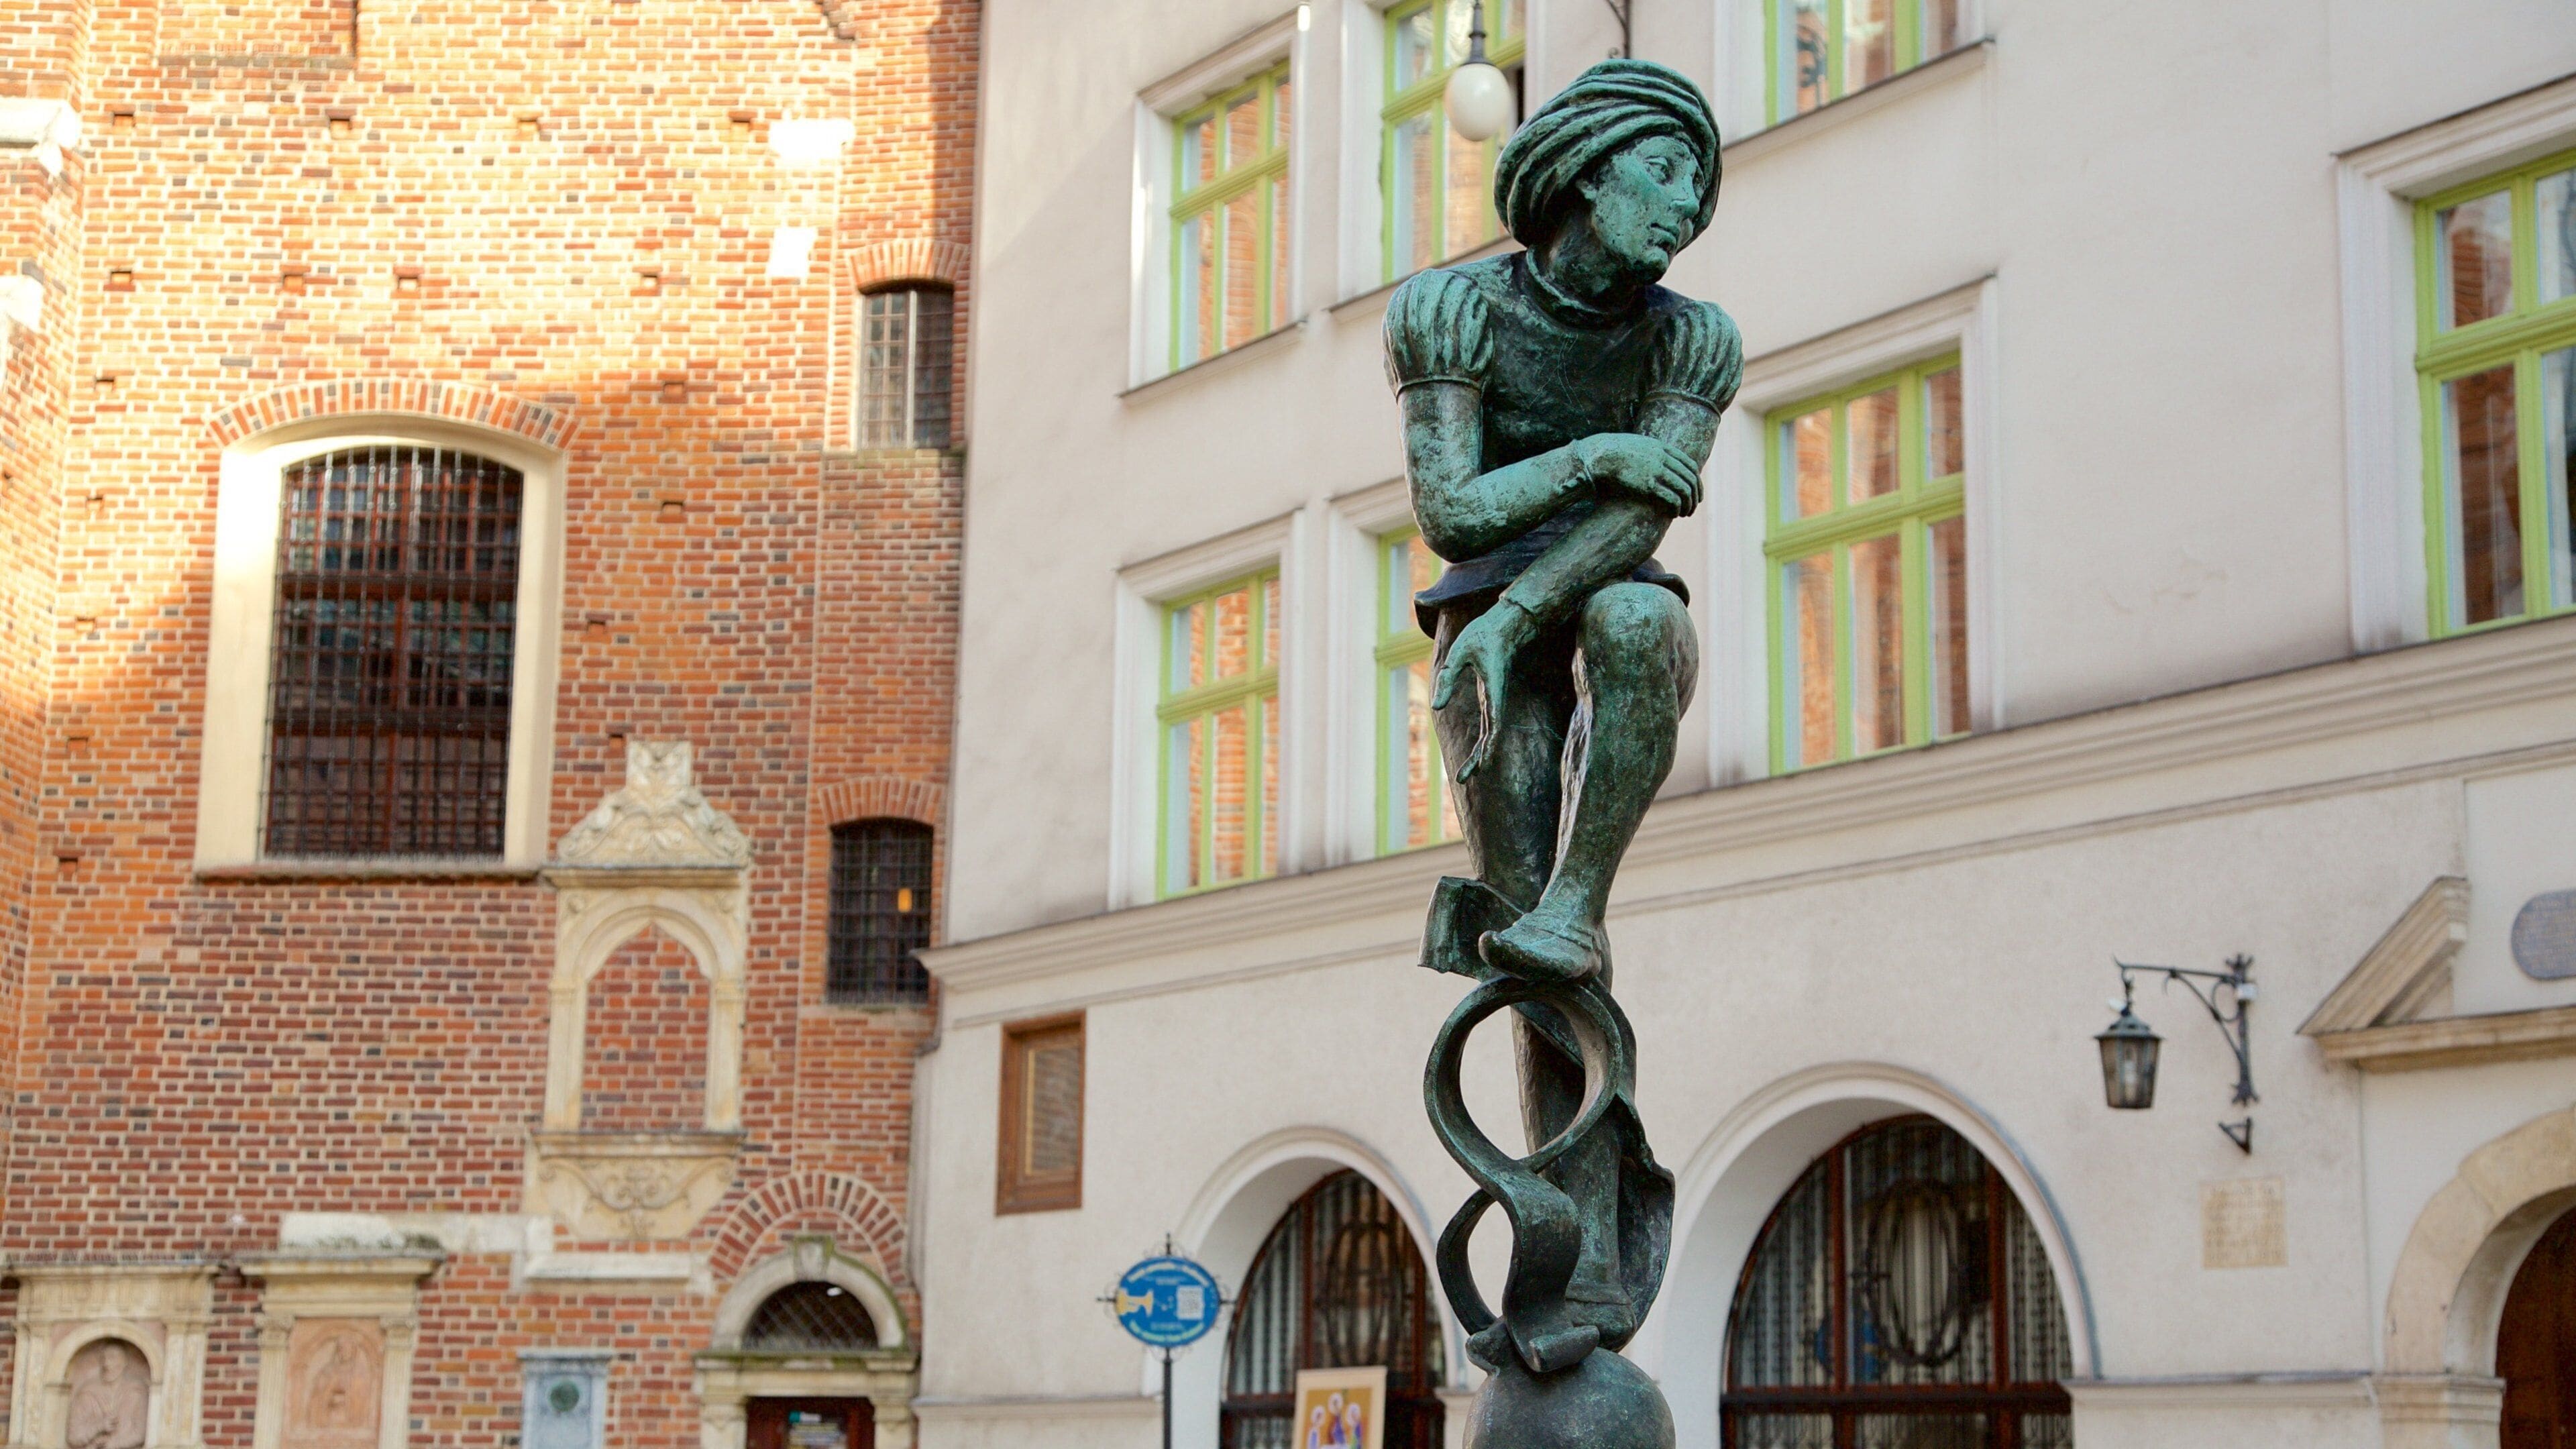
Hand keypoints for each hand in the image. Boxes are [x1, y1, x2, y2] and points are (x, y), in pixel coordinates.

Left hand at [1430, 600, 1536, 781]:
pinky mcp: (1491, 697)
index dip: (1487, 748)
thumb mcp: (1458, 654)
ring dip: (1479, 755)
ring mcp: (1495, 700)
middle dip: (1478, 760)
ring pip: (1489, 734)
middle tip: (1462, 780)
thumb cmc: (1483, 635)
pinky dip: (1482, 741)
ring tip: (1466, 776)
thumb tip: (1436, 707)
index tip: (1480, 767)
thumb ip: (1447, 679)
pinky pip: (1488, 725)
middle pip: (1490, 737)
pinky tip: (1476, 753)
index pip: (1493, 727)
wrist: (1505, 625)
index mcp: (1493, 692)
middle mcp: (1497, 700)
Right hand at [1572, 433, 1702, 515]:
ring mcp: (1656, 471)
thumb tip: (1656, 462)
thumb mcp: (1637, 445)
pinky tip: (1674, 514)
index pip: (1690, 464)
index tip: (1696, 492)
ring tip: (1685, 513)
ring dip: (1688, 504)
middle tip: (1693, 506)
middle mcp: (1663, 458)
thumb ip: (1650, 452)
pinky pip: (1672, 498)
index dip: (1697, 480)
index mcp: (1662, 448)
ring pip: (1684, 490)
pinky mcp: (1648, 485)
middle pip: (1690, 478)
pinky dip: (1677, 508)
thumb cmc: (1613, 453)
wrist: (1598, 456)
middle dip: (1695, 495)